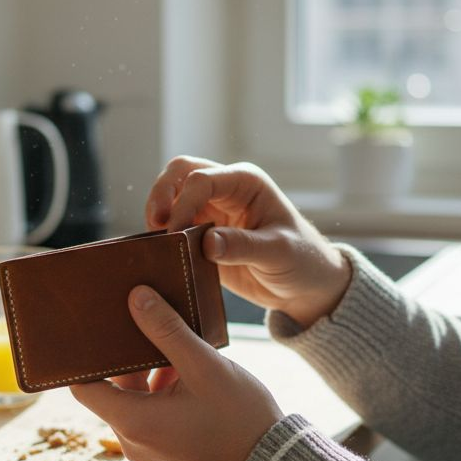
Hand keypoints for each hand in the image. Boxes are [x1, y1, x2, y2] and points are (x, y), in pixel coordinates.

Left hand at [71, 286, 284, 460]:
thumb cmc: (240, 417)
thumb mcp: (204, 365)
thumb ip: (167, 330)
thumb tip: (136, 297)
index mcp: (133, 422)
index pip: (84, 386)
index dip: (84, 357)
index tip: (92, 329)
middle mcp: (133, 441)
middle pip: (112, 390)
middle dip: (126, 357)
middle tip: (138, 321)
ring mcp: (150, 450)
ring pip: (135, 400)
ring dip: (149, 372)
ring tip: (172, 343)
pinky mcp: (167, 452)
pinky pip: (151, 414)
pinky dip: (161, 391)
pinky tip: (186, 368)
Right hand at [146, 156, 350, 327]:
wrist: (306, 287)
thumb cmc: (302, 260)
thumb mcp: (278, 253)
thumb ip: (244, 246)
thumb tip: (207, 243)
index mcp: (246, 183)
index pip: (202, 179)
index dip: (183, 202)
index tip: (175, 233)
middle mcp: (226, 190)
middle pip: (180, 173)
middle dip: (161, 194)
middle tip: (154, 224)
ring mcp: (212, 211)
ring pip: (172, 197)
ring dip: (158, 214)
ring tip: (156, 242)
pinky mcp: (202, 235)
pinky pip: (174, 227)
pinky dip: (162, 236)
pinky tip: (161, 253)